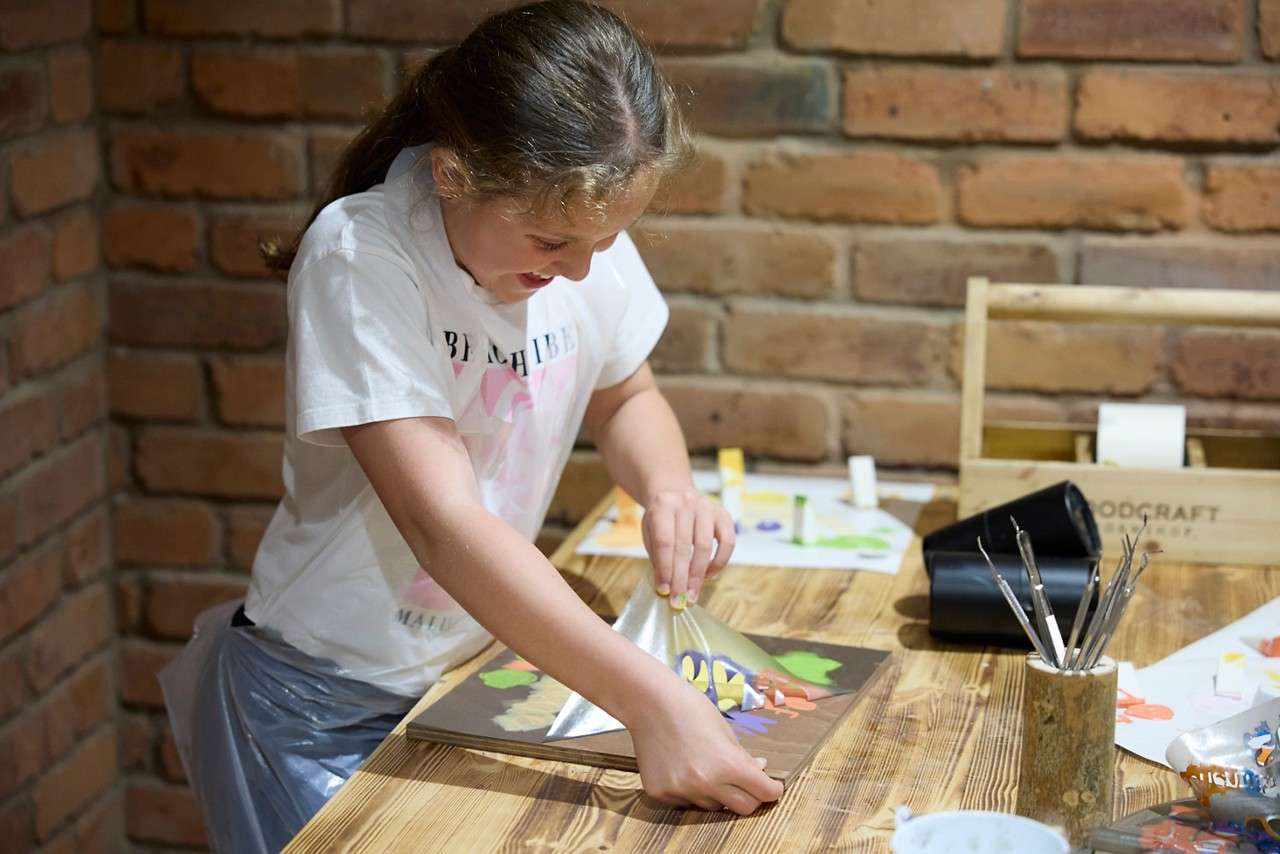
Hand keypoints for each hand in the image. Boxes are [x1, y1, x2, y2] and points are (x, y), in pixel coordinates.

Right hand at [628, 676, 781, 813]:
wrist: (649, 702)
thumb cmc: (690, 708)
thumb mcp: (725, 731)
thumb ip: (743, 757)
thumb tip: (760, 772)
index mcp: (728, 764)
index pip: (763, 792)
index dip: (772, 790)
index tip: (773, 787)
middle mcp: (706, 783)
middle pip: (743, 808)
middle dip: (750, 796)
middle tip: (746, 784)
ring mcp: (681, 791)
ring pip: (713, 806)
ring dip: (717, 793)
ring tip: (703, 766)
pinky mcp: (661, 793)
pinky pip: (686, 803)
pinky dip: (690, 791)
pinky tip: (682, 768)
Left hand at [640, 487, 734, 606]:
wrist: (675, 493)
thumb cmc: (661, 519)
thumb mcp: (650, 532)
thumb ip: (657, 556)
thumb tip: (666, 587)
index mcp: (663, 505)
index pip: (664, 541)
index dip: (665, 568)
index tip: (664, 591)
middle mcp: (686, 502)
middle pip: (684, 546)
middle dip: (681, 577)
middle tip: (679, 599)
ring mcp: (707, 507)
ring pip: (705, 546)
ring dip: (699, 574)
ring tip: (692, 593)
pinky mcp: (724, 514)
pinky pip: (728, 542)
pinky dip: (719, 562)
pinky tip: (709, 576)